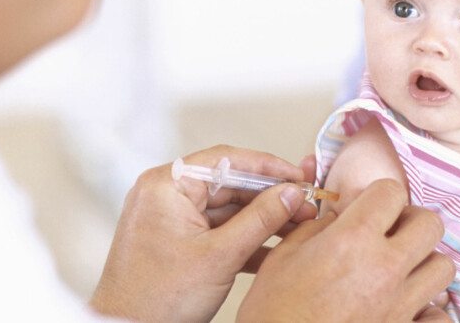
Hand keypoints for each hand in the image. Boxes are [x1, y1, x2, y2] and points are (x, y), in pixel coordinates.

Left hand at [90, 145, 317, 322]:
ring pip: (228, 209)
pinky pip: (217, 229)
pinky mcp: (178, 240)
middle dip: (270, 198)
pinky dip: (245, 238)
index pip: (226, 161)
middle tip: (304, 206)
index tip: (297, 176)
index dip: (268, 167)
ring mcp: (170, 218)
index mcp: (165, 186)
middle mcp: (165, 195)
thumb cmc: (155, 299)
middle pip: (230, 184)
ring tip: (297, 227)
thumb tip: (291, 193)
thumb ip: (261, 219)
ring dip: (262, 220)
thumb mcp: (221, 256)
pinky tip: (275, 249)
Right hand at [237, 178, 455, 321]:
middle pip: (430, 225)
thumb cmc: (274, 313)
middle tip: (390, 232)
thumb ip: (316, 228)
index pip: (392, 192)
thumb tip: (339, 219)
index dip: (380, 195)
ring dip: (424, 263)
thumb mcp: (282, 257)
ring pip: (443, 267)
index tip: (370, 207)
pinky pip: (439, 316)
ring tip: (400, 270)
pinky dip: (430, 311)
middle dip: (411, 222)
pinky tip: (409, 308)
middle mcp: (384, 269)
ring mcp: (400, 304)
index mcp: (352, 240)